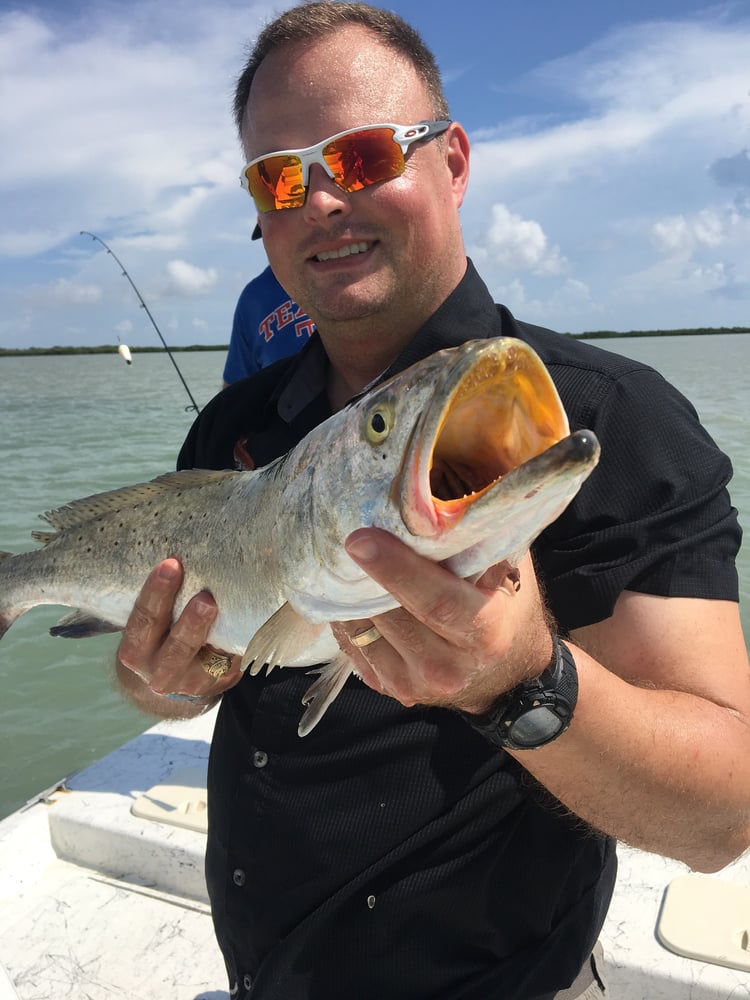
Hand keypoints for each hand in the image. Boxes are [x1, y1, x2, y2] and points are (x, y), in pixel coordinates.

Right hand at [117, 558, 241, 701]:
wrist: (171, 677)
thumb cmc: (160, 634)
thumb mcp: (151, 623)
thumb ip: (163, 595)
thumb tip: (189, 545)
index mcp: (136, 651)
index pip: (143, 621)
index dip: (156, 594)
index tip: (171, 564)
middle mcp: (161, 672)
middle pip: (176, 647)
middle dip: (190, 623)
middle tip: (205, 596)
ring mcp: (194, 682)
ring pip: (209, 660)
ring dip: (221, 636)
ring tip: (229, 612)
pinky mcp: (222, 681)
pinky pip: (234, 662)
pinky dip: (243, 641)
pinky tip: (253, 620)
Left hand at [332, 529, 553, 713]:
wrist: (508, 677)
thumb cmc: (508, 609)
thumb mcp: (509, 574)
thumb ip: (479, 544)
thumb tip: (436, 504)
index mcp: (484, 633)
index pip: (437, 602)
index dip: (397, 570)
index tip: (361, 539)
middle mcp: (448, 668)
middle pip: (390, 616)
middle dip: (360, 577)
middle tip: (339, 536)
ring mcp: (415, 686)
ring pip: (363, 632)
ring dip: (346, 595)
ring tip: (341, 562)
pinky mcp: (391, 691)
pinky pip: (354, 647)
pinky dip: (347, 617)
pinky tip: (349, 593)